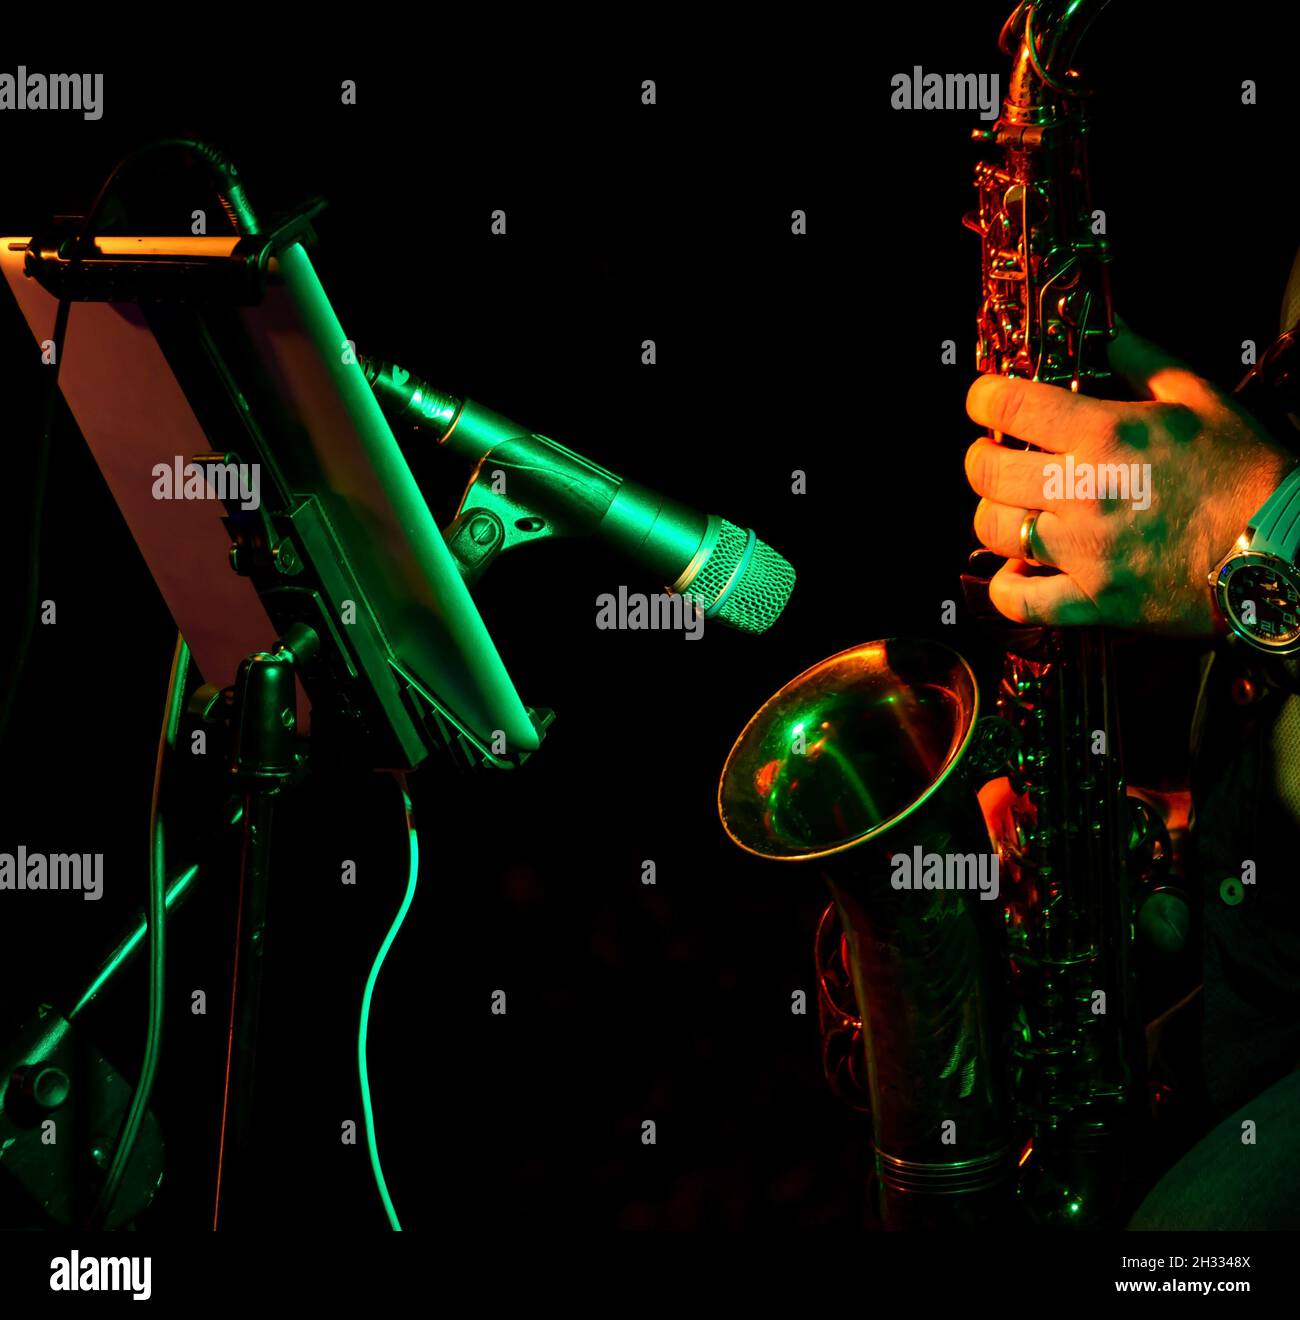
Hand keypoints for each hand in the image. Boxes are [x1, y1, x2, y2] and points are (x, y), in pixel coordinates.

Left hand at [964, 322, 1294, 633]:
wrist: (1282, 550)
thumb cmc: (1246, 471)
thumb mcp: (1200, 397)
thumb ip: (1143, 359)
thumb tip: (1109, 329)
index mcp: (1105, 433)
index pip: (1006, 405)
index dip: (983, 399)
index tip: (985, 402)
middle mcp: (1082, 491)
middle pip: (986, 472)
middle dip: (981, 459)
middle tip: (994, 457)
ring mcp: (1083, 551)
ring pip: (992, 531)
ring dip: (993, 516)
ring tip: (1011, 510)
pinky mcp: (1092, 601)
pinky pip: (1018, 601)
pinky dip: (1008, 587)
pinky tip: (1019, 570)